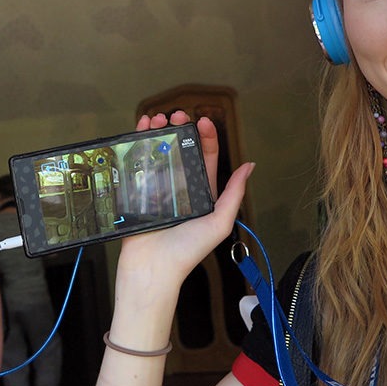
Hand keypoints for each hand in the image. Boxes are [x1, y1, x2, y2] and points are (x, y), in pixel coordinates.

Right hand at [121, 110, 253, 291]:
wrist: (151, 270)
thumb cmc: (187, 251)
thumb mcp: (218, 223)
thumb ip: (234, 194)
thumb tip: (250, 165)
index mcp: (202, 193)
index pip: (206, 157)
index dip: (206, 136)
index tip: (201, 120)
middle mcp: (180, 188)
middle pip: (180, 150)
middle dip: (178, 128)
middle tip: (174, 115)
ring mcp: (156, 189)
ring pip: (158, 152)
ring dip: (157, 132)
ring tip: (155, 119)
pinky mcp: (136, 193)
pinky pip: (137, 164)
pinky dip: (136, 145)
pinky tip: (138, 131)